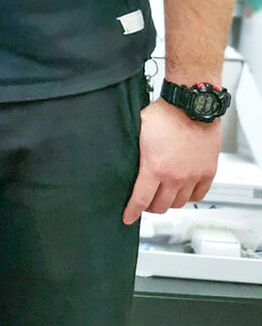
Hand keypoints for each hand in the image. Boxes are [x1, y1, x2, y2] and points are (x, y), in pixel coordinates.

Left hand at [122, 97, 221, 223]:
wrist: (190, 106)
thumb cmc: (164, 115)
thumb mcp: (137, 132)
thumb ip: (132, 151)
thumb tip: (118, 158)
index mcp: (154, 168)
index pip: (140, 199)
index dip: (132, 212)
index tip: (127, 218)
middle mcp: (175, 176)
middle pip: (160, 206)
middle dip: (149, 207)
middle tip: (144, 203)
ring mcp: (192, 176)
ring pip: (179, 203)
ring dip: (168, 203)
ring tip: (161, 196)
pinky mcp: (207, 172)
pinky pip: (198, 195)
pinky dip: (188, 197)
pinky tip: (181, 192)